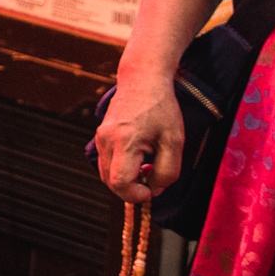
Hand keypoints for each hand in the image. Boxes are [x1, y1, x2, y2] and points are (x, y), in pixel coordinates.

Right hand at [96, 72, 182, 202]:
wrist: (142, 80)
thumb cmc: (161, 108)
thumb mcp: (175, 141)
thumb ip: (167, 171)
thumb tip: (154, 189)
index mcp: (124, 141)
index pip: (120, 182)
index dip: (136, 195)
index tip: (152, 189)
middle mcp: (106, 140)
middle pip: (110, 182)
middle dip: (132, 189)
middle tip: (153, 177)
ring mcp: (100, 138)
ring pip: (106, 174)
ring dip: (126, 180)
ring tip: (148, 166)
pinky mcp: (100, 136)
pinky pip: (107, 163)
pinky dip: (121, 169)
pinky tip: (139, 159)